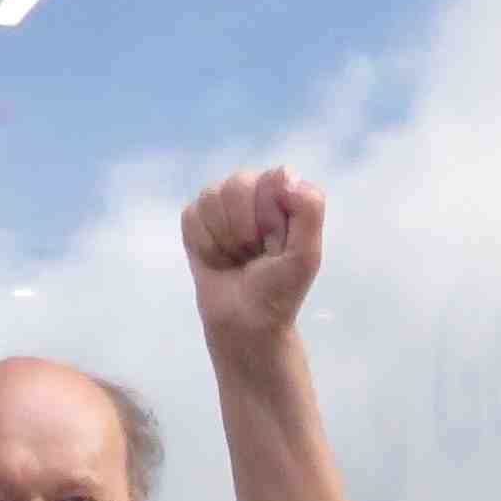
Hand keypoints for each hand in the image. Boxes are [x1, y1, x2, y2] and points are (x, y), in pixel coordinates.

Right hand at [182, 166, 326, 348]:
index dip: (270, 215)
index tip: (275, 244)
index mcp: (285, 195)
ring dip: (223, 239)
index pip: (273, 179)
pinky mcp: (196, 220)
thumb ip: (309, 211)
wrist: (244, 324)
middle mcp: (254, 191)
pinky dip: (204, 245)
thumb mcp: (306, 256)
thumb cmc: (279, 291)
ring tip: (236, 258)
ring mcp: (222, 204)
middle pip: (237, 184)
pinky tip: (216, 259)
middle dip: (244, 229)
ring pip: (211, 197)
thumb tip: (286, 176)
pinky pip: (192, 216)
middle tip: (253, 255)